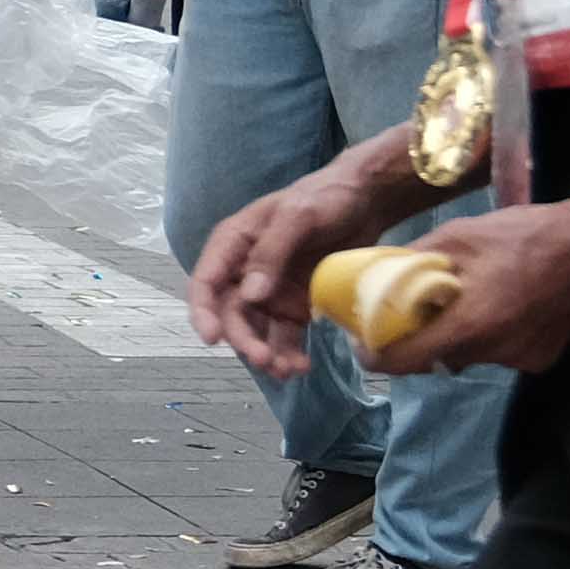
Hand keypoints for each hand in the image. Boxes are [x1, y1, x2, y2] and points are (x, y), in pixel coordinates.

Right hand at [189, 156, 425, 376]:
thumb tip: (250, 294)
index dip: (203, 311)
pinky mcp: (294, 305)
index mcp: (234, 243)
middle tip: (264, 360)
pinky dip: (289, 354)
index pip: (206, 281)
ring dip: (266, 353)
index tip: (212, 338)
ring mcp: (270, 291)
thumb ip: (271, 252)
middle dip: (243, 340)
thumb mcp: (298, 215)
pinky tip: (302, 365)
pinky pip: (285, 336)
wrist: (366, 201)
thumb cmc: (326, 197)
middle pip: (231, 313)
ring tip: (288, 371)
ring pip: (256, 330)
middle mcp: (245, 271)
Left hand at [366, 186, 569, 378]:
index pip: (401, 362)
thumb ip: (410, 263)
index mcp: (467, 327)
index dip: (374, 353)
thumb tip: (373, 275)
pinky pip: (498, 354)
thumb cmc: (521, 235)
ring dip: (455, 335)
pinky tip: (500, 305)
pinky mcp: (540, 361)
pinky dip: (488, 336)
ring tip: (465, 298)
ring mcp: (520, 361)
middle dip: (416, 339)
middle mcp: (493, 354)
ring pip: (465, 356)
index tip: (363, 339)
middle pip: (433, 360)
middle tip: (411, 310)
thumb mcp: (455, 238)